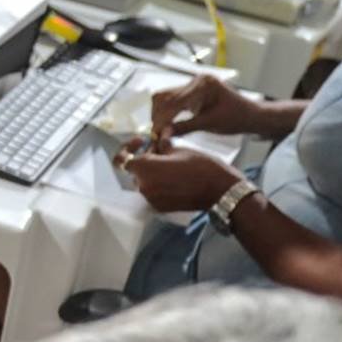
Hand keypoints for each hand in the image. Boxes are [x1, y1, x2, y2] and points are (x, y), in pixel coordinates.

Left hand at [118, 141, 245, 213]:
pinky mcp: (159, 207)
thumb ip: (163, 144)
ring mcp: (150, 199)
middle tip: (160, 148)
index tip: (141, 142)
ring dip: (151, 171)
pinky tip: (173, 176)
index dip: (128, 149)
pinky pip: (152, 191)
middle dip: (144, 159)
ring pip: (143, 181)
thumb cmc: (200, 166)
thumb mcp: (179, 149)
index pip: (122, 160)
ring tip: (170, 161)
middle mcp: (143, 186)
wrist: (218, 190)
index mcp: (145, 169)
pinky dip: (158, 182)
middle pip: (134, 170)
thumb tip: (160, 135)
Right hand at [151, 76, 256, 140]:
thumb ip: (185, 127)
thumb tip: (163, 134)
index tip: (156, 133)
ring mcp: (194, 85)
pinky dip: (166, 113)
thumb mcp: (210, 124)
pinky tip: (166, 125)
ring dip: (159, 114)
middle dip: (158, 115)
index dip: (163, 118)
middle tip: (155, 134)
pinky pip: (172, 100)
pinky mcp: (192, 92)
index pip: (174, 100)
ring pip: (165, 97)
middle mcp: (197, 80)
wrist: (250, 115)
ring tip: (159, 131)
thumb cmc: (236, 117)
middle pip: (165, 96)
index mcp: (204, 84)